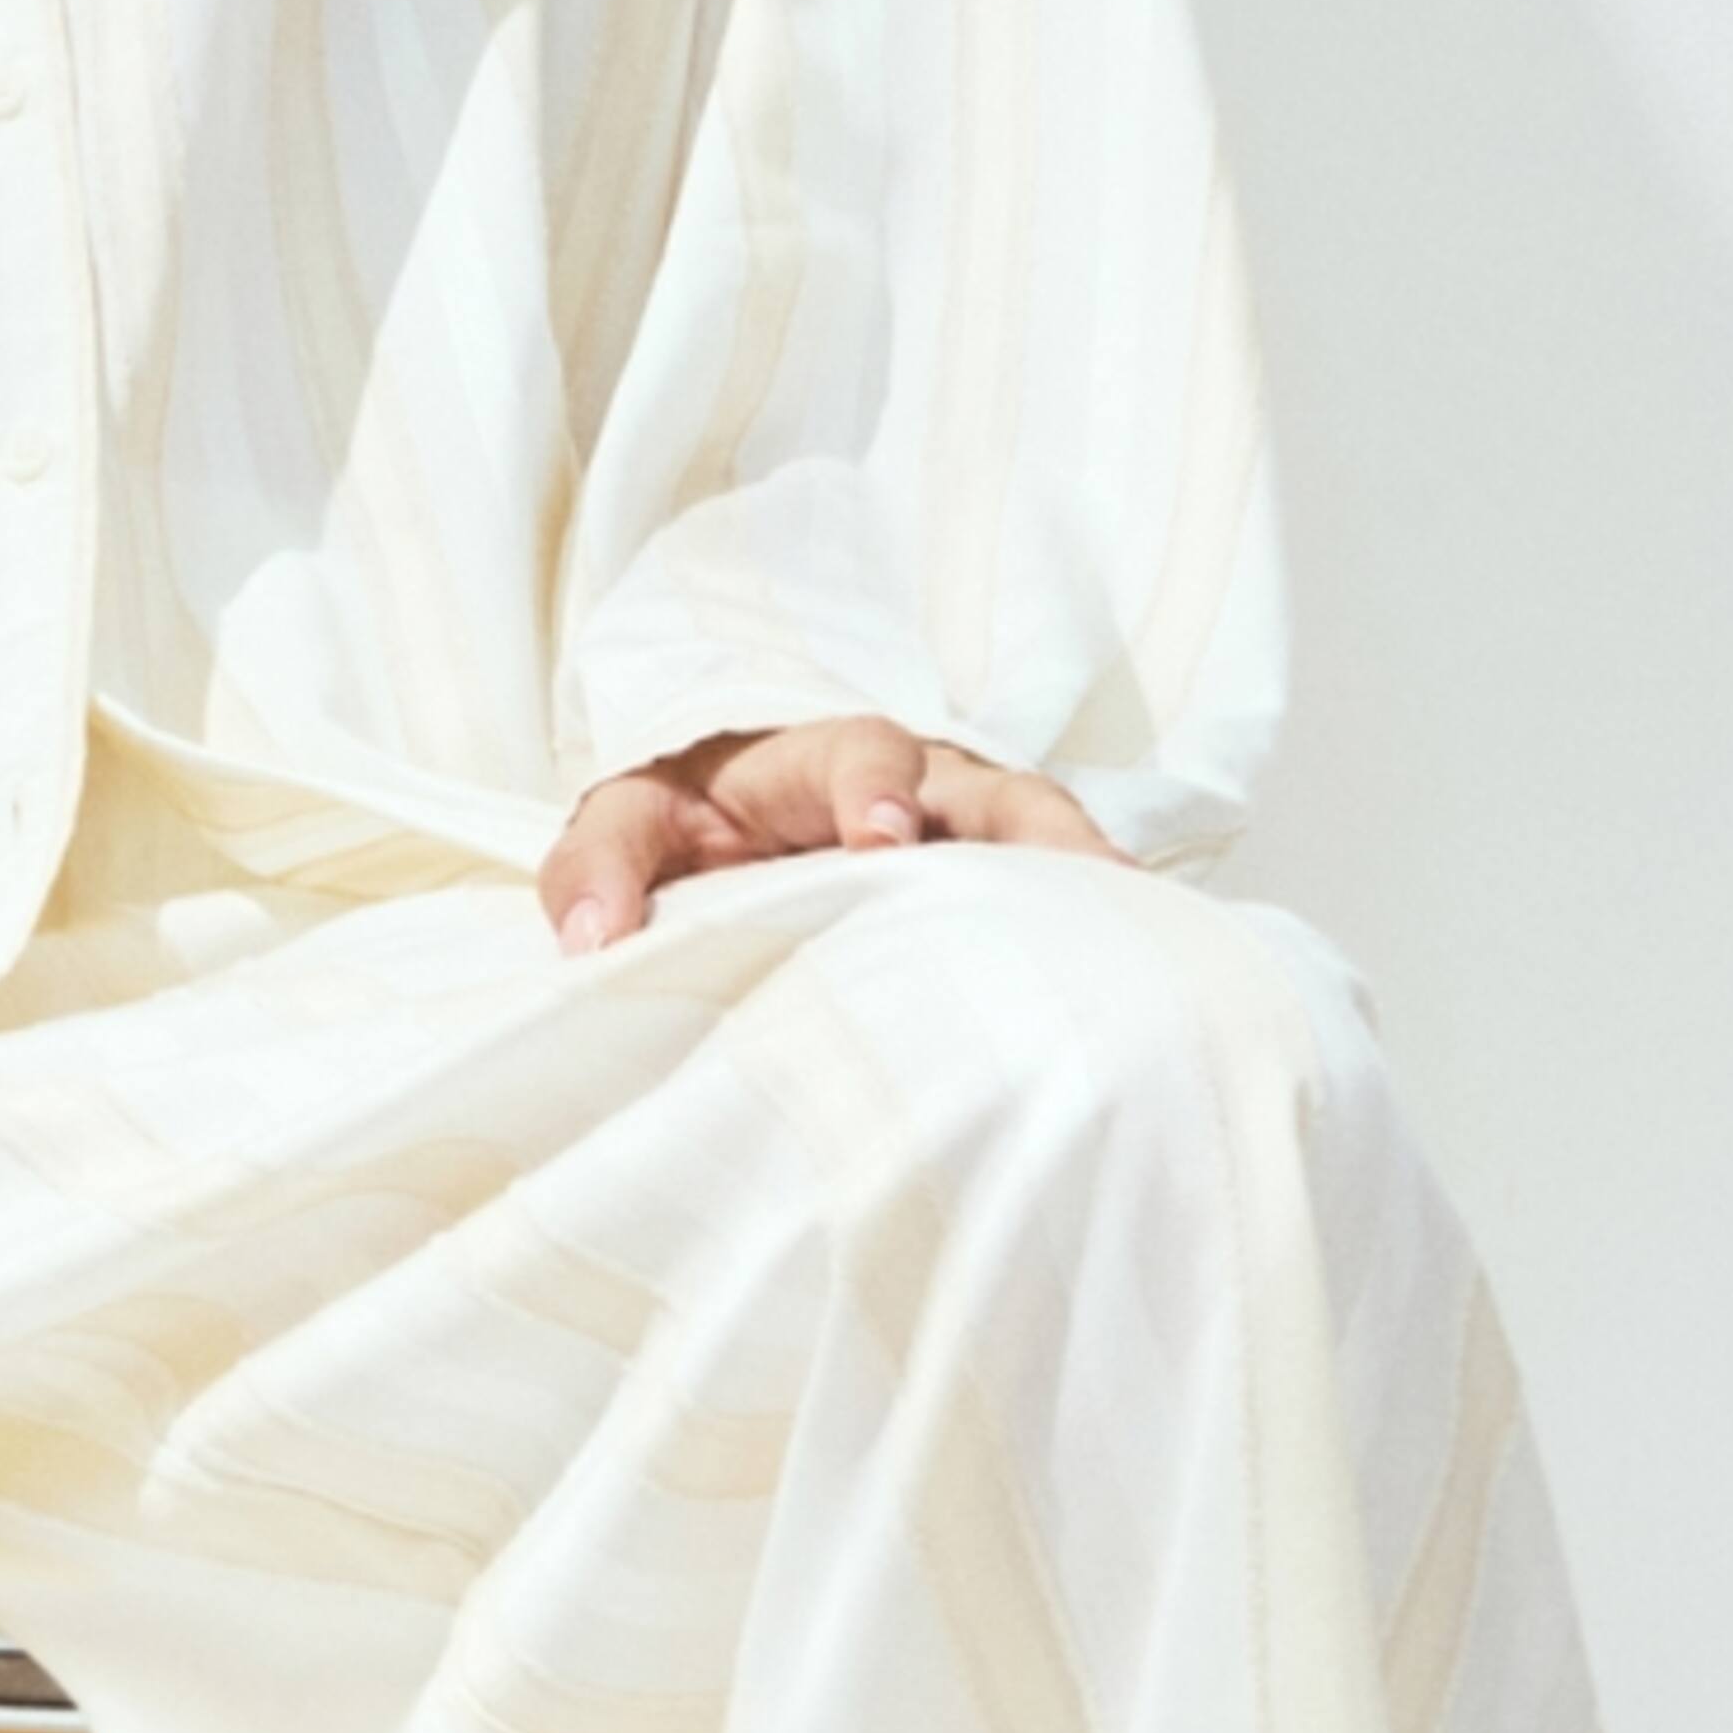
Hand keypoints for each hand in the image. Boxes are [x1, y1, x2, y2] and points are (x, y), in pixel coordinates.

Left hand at [538, 717, 1115, 952]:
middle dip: (1030, 834)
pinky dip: (1097, 927)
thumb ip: (599, 863)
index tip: (882, 839)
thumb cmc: (684, 824)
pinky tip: (1142, 975)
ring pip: (1043, 844)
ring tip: (1143, 935)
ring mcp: (968, 837)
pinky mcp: (993, 892)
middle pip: (993, 792)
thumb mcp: (627, 823)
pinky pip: (1055, 901)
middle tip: (1069, 882)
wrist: (723, 832)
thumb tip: (589, 940)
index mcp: (823, 760)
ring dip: (1086, 881)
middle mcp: (920, 788)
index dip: (877, 792)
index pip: (862, 757)